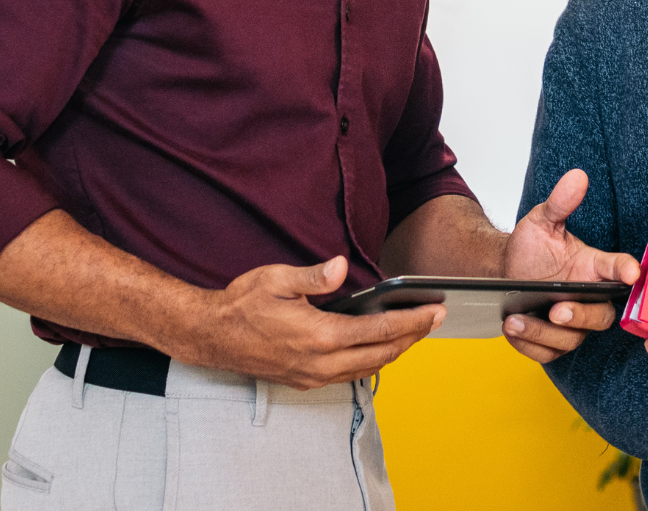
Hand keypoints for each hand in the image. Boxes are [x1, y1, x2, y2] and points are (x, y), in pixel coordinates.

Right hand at [185, 256, 443, 389]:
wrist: (211, 336)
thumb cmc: (242, 304)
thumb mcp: (277, 278)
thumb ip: (315, 276)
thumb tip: (342, 267)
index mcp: (320, 335)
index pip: (380, 332)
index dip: (413, 322)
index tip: (435, 311)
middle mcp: (321, 363)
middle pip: (383, 354)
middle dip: (413, 337)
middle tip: (436, 319)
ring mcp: (314, 376)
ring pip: (370, 368)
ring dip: (395, 351)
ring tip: (413, 331)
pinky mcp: (306, 381)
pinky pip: (350, 375)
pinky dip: (372, 361)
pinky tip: (378, 347)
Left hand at [501, 169, 640, 362]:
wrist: (505, 272)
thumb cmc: (532, 249)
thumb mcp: (542, 221)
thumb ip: (560, 203)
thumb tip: (577, 176)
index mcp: (595, 269)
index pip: (619, 270)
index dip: (627, 271)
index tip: (631, 272)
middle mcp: (590, 300)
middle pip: (600, 317)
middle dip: (580, 316)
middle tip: (557, 310)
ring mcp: (574, 325)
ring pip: (570, 340)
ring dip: (542, 333)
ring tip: (515, 320)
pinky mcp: (554, 344)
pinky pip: (547, 353)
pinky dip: (529, 345)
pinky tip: (512, 330)